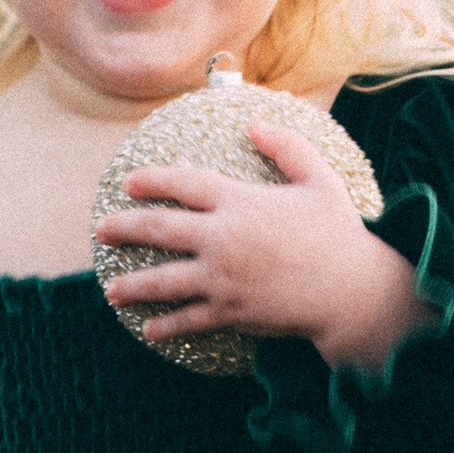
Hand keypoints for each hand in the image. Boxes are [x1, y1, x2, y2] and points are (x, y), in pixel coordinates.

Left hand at [96, 125, 425, 368]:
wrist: (352, 292)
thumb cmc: (339, 234)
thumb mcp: (319, 180)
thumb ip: (287, 148)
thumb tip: (254, 123)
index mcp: (240, 202)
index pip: (184, 183)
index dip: (152, 180)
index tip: (128, 182)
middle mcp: (222, 238)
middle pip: (159, 229)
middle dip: (125, 228)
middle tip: (101, 230)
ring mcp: (222, 278)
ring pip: (163, 281)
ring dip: (132, 285)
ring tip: (110, 288)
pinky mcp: (230, 311)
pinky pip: (189, 320)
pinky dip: (166, 326)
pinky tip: (149, 329)